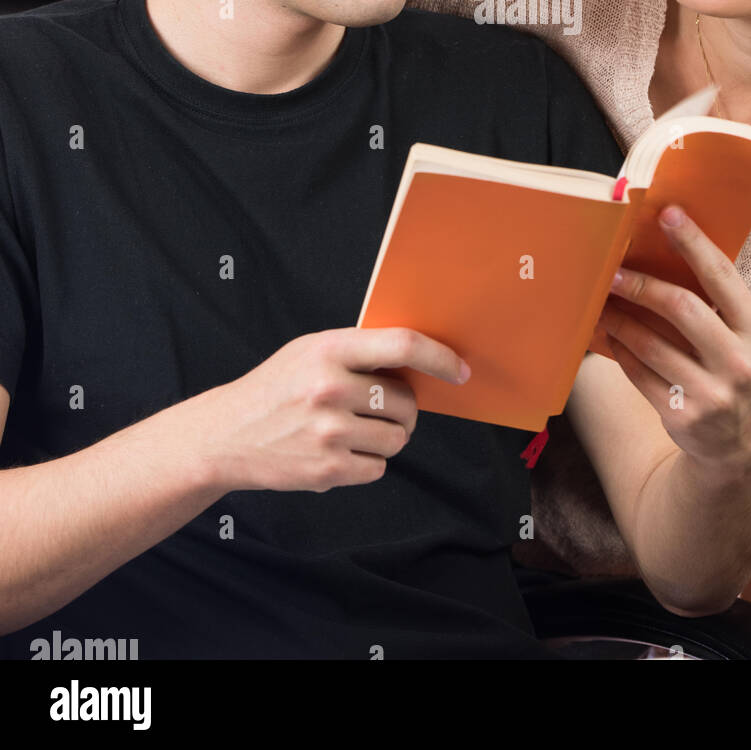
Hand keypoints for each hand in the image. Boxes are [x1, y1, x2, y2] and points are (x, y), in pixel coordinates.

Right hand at [188, 327, 469, 493]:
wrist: (225, 435)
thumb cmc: (277, 387)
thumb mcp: (310, 350)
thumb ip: (360, 352)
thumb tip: (421, 362)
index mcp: (329, 350)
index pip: (403, 345)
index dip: (439, 358)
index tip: (460, 370)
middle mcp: (330, 388)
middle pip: (405, 402)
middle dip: (401, 407)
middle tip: (375, 407)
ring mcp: (329, 432)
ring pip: (398, 438)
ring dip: (386, 437)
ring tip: (352, 429)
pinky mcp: (328, 469)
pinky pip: (379, 467)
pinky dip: (367, 462)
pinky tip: (337, 450)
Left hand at [598, 205, 750, 475]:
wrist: (741, 449)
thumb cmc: (736, 373)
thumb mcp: (746, 339)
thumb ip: (718, 304)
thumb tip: (665, 250)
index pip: (723, 277)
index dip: (694, 243)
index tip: (668, 214)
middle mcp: (740, 363)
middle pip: (682, 308)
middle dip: (642, 285)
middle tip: (612, 270)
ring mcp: (712, 394)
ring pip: (651, 344)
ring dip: (620, 318)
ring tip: (601, 300)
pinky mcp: (682, 417)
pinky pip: (639, 373)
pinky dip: (620, 350)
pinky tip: (609, 334)